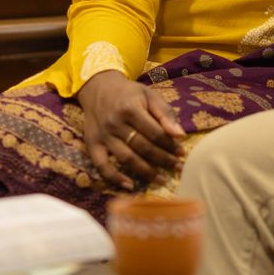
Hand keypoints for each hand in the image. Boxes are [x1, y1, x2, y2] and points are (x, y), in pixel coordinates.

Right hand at [77, 70, 186, 188]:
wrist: (99, 88)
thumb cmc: (129, 93)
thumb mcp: (149, 95)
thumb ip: (165, 113)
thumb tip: (180, 135)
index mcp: (130, 108)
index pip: (154, 132)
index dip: (169, 145)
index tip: (181, 154)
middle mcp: (115, 123)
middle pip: (142, 147)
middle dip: (162, 160)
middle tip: (177, 168)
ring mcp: (102, 135)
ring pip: (126, 158)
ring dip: (145, 172)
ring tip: (161, 180)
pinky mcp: (92, 144)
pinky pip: (101, 166)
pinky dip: (114, 178)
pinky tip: (130, 186)